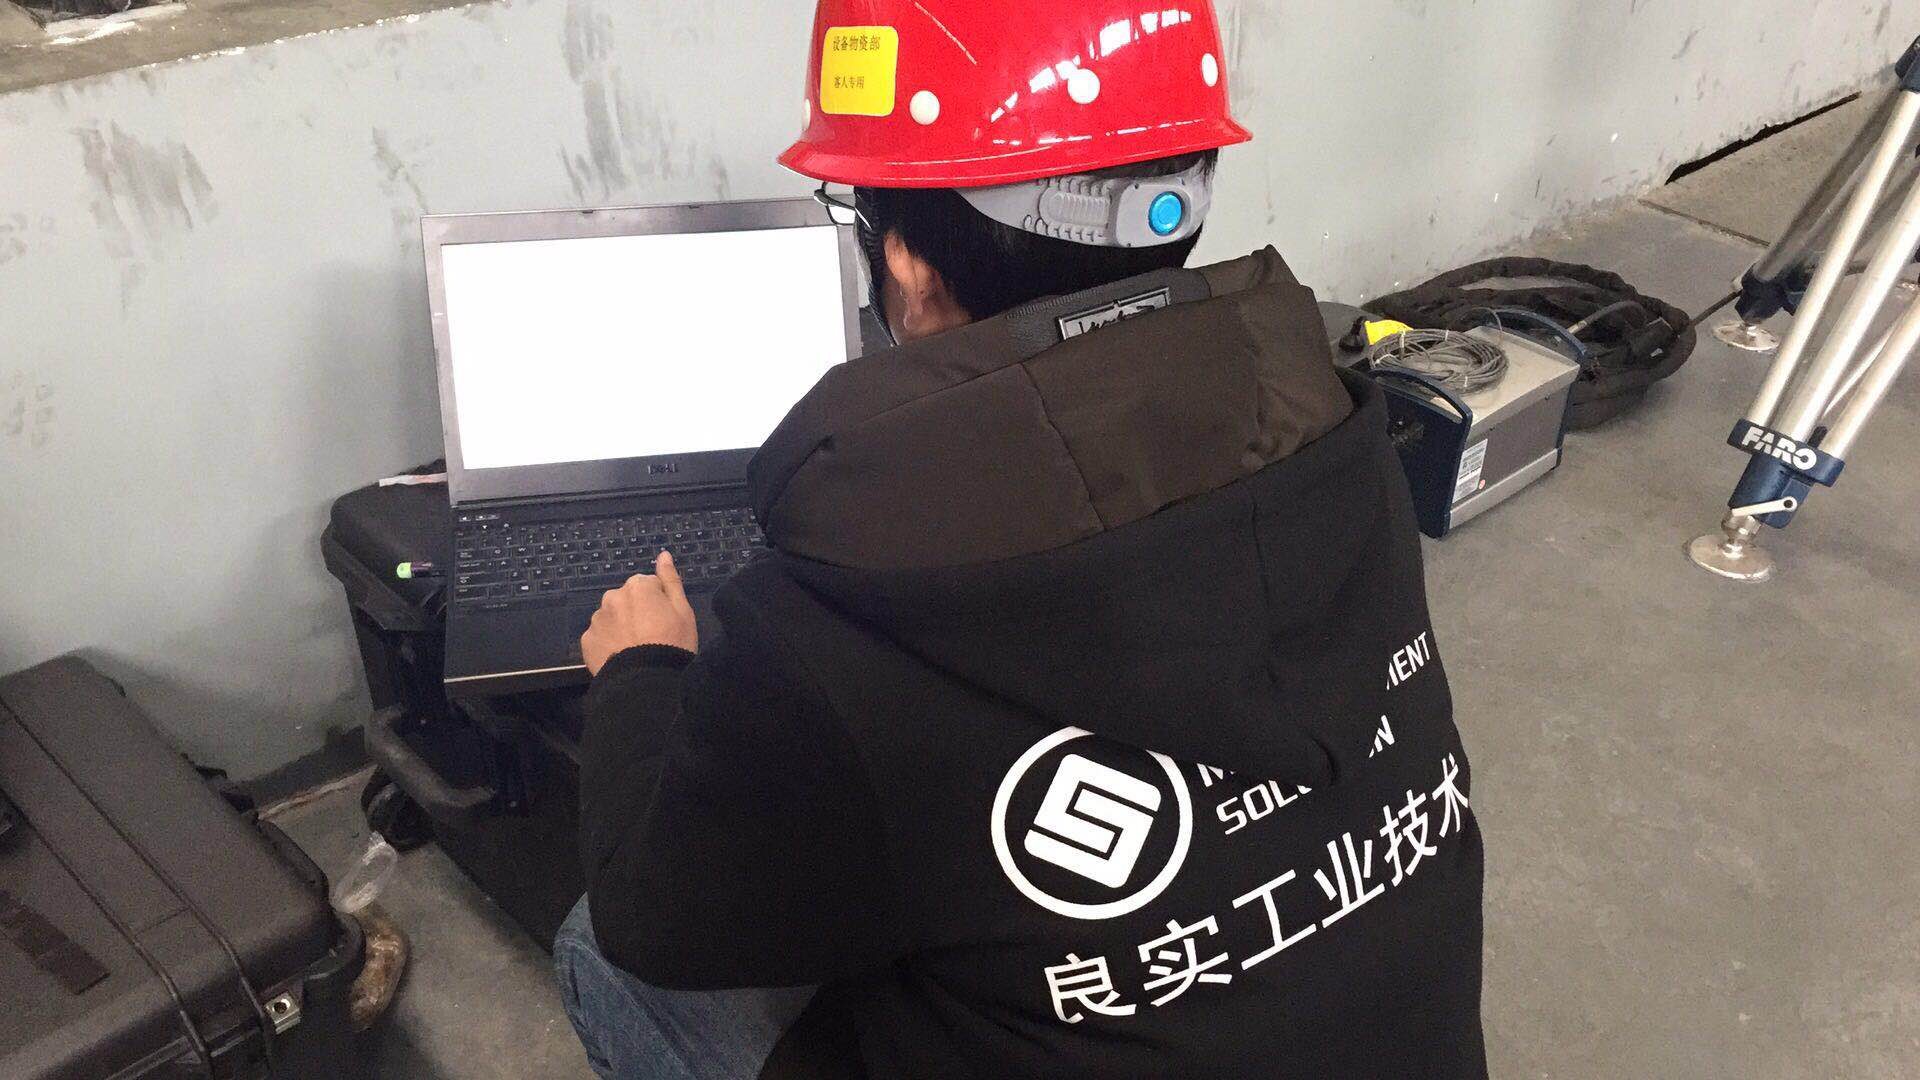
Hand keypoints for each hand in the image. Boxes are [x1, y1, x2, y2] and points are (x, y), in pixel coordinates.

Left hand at [580, 551, 698, 674]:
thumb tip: (663, 555)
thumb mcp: (683, 610)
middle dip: (636, 612)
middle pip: (627, 600)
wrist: (646, 681)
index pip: (650, 586)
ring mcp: (597, 619)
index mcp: (638, 586)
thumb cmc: (672, 643)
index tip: (665, 622)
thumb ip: (671, 580)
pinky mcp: (586, 641)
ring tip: (635, 649)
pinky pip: (599, 637)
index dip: (659, 604)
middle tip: (651, 636)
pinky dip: (608, 643)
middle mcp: (612, 597)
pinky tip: (621, 657)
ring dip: (620, 627)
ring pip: (611, 618)